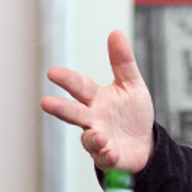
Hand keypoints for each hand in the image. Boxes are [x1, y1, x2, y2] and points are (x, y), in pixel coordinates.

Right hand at [42, 30, 156, 172]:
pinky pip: (106, 158)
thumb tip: (116, 32)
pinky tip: (112, 152)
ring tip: (98, 135)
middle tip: (46, 103)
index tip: (53, 72)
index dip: (67, 79)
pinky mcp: (109, 157)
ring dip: (92, 137)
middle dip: (61, 108)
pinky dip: (108, 156)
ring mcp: (99, 139)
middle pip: (74, 113)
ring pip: (89, 139)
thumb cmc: (132, 113)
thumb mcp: (132, 85)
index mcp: (97, 99)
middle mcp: (93, 119)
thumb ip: (123, 62)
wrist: (144, 143)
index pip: (79, 86)